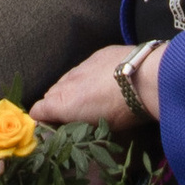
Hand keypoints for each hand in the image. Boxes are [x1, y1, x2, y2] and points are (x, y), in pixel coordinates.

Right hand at [31, 42, 159, 131]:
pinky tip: (103, 81)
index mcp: (62, 103)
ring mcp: (82, 66)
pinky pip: (84, 67)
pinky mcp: (98, 54)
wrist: (147, 78)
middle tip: (73, 117)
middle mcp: (66, 83)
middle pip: (50, 94)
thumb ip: (76, 129)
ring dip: (72, 89)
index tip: (53, 128)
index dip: (42, 120)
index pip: (38, 111)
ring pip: (67, 79)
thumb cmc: (122, 111)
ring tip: (89, 98)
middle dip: (57, 105)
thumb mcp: (97, 130)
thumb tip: (65, 129)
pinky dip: (87, 75)